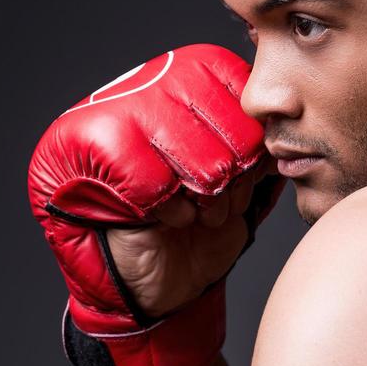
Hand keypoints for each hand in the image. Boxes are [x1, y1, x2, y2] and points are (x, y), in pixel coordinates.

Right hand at [28, 44, 283, 365]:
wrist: (159, 294)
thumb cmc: (198, 235)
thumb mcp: (246, 180)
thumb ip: (262, 138)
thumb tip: (286, 109)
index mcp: (173, 79)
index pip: (221, 71)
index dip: (245, 126)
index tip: (249, 168)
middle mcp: (134, 87)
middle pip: (204, 102)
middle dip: (228, 163)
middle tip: (219, 200)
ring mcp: (102, 118)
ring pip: (181, 141)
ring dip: (201, 191)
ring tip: (195, 214)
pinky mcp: (80, 158)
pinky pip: (149, 179)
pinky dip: (168, 209)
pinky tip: (164, 223)